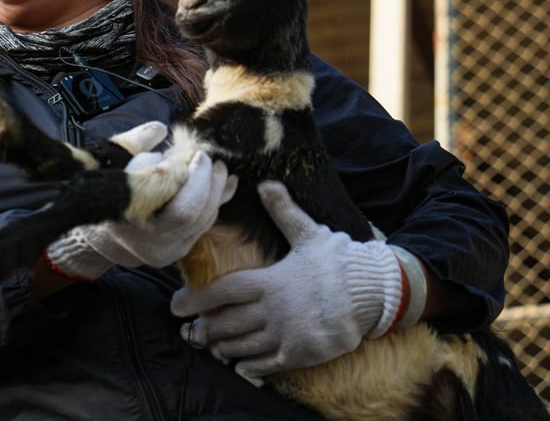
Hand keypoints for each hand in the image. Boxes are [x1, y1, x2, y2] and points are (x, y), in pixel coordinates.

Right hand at [44, 147, 236, 279]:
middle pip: (195, 216)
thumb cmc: (108, 193)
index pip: (179, 210)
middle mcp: (154, 245)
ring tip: (218, 167)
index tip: (198, 155)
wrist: (104, 234)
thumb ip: (135, 146)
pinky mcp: (181, 249)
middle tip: (210, 159)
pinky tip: (228, 183)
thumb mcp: (114, 165)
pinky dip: (218, 201)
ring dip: (216, 191)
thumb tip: (159, 130)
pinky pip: (205, 225)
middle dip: (209, 183)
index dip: (195, 181)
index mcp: (134, 225)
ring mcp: (170, 251)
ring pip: (204, 221)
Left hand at [170, 181, 401, 380]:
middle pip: (227, 324)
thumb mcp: (309, 233)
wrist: (373, 292)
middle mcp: (272, 310)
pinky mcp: (301, 353)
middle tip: (190, 333)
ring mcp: (286, 334)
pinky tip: (240, 366)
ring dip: (224, 348)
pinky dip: (250, 366)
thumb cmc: (339, 261)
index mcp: (269, 280)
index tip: (176, 306)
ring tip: (211, 348)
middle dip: (206, 330)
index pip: (223, 292)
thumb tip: (266, 183)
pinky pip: (267, 364)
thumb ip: (283, 212)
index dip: (197, 300)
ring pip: (244, 346)